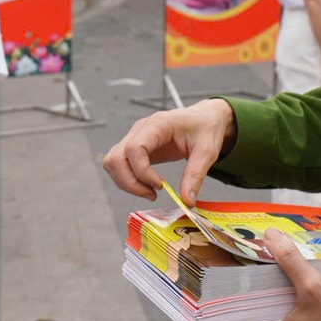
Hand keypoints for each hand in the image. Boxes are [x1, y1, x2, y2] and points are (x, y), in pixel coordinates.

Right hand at [102, 97, 236, 203]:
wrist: (205, 119)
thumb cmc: (205, 128)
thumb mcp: (207, 152)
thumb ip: (195, 176)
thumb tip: (186, 201)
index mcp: (157, 124)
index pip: (134, 148)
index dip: (142, 172)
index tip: (160, 186)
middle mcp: (140, 129)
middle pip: (116, 158)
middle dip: (130, 182)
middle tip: (152, 194)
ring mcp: (134, 137)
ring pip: (113, 162)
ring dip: (125, 182)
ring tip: (149, 192)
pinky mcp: (135, 148)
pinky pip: (119, 165)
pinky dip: (127, 179)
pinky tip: (146, 185)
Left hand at [251, 231, 320, 320]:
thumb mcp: (313, 283)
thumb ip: (289, 259)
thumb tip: (270, 237)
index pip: (254, 305)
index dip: (255, 286)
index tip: (257, 269)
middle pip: (271, 311)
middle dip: (275, 292)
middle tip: (280, 271)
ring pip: (287, 320)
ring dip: (291, 303)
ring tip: (297, 282)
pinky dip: (304, 314)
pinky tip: (313, 300)